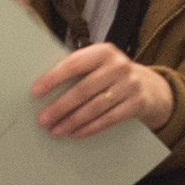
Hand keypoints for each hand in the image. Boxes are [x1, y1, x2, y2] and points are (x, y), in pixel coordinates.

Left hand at [30, 42, 171, 139]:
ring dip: (72, 121)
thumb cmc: (111, 76)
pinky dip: (90, 128)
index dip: (53, 78)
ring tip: (55, 131)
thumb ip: (77, 70)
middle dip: (60, 107)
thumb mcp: (99, 65)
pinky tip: (76, 133)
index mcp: (103, 51)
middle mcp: (118, 65)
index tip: (35, 91)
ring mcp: (130, 85)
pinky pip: (109, 119)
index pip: (74, 64)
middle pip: (83, 89)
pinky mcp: (137, 103)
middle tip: (42, 120)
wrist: (150, 88)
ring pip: (95, 107)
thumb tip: (43, 89)